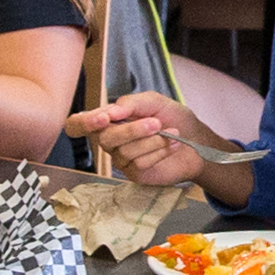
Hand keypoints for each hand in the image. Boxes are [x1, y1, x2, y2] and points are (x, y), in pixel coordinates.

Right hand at [65, 92, 205, 184]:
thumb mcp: (153, 101)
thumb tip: (110, 112)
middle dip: (132, 130)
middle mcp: (110, 140)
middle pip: (105, 138)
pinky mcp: (135, 173)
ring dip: (153, 141)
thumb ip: (130, 103)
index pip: (78, 124)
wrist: (197, 139)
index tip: (104, 118)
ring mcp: (121, 158)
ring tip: (172, 133)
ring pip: (125, 152)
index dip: (83, 123)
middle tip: (156, 123)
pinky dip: (159, 151)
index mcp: (109, 119)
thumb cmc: (173, 118)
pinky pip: (140, 163)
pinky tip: (172, 145)